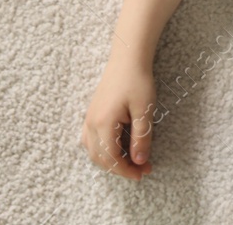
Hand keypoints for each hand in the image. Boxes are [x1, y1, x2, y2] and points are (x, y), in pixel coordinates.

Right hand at [79, 52, 156, 180]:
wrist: (127, 59)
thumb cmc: (137, 81)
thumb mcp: (144, 109)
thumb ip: (141, 137)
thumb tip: (139, 161)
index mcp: (103, 123)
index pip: (111, 158)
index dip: (126, 170)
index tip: (142, 173)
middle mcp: (91, 124)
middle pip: (100, 158)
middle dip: (120, 168)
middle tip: (142, 169)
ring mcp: (88, 119)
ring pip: (93, 151)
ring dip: (111, 161)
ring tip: (132, 160)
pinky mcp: (91, 115)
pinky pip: (90, 141)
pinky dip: (103, 150)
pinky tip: (118, 149)